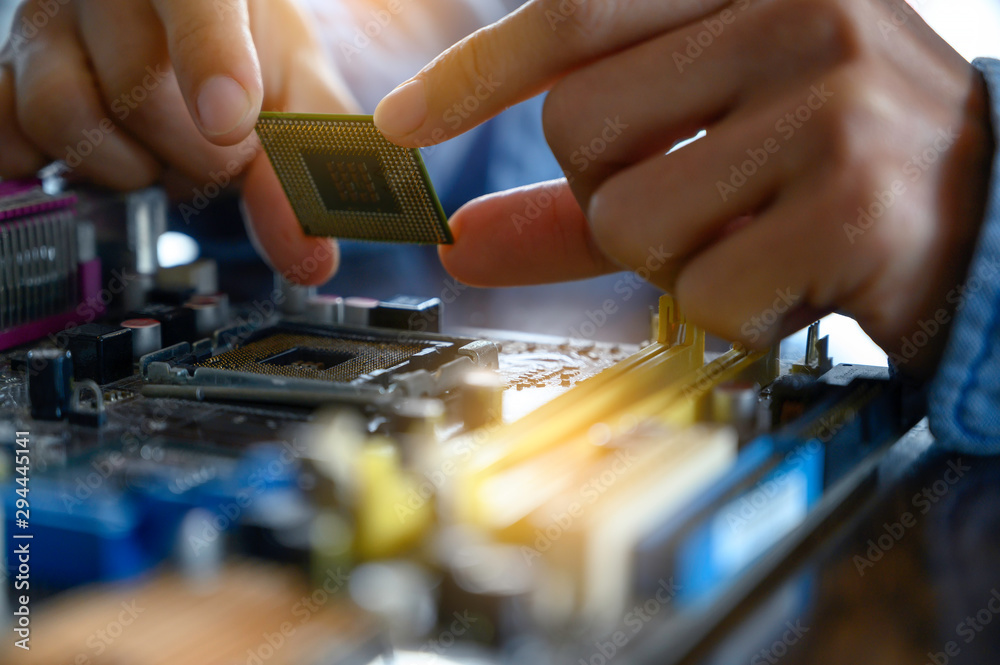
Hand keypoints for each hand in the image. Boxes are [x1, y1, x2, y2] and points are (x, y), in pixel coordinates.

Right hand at [0, 0, 355, 283]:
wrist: (197, 29)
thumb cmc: (248, 52)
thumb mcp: (297, 88)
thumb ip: (307, 158)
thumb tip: (306, 255)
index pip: (194, 1)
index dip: (211, 61)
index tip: (231, 125)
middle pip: (136, 89)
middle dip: (195, 156)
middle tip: (223, 161)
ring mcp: (46, 26)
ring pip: (61, 112)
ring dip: (127, 167)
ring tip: (161, 159)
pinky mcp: (8, 74)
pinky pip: (8, 133)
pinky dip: (56, 168)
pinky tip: (104, 155)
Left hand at [373, 0, 993, 374]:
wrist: (983, 213)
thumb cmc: (826, 167)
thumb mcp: (706, 148)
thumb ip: (575, 196)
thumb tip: (461, 245)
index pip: (573, 15)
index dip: (476, 76)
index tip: (403, 124)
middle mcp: (798, 15)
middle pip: (581, 131)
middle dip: (613, 192)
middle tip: (697, 196)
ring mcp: (830, 106)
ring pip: (631, 217)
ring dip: (670, 256)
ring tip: (751, 235)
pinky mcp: (850, 206)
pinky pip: (700, 290)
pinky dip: (726, 307)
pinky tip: (789, 277)